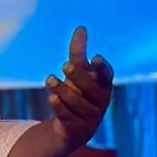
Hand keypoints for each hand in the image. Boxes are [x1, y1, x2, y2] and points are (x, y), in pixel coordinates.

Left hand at [44, 26, 112, 152]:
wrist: (71, 128)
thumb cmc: (77, 93)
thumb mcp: (77, 74)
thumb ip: (78, 53)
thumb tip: (81, 28)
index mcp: (103, 86)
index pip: (107, 76)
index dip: (103, 68)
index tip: (95, 57)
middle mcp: (100, 101)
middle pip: (91, 88)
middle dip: (78, 76)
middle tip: (65, 64)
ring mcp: (90, 117)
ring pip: (76, 102)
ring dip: (61, 89)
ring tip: (49, 80)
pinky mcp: (78, 129)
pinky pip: (68, 116)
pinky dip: (59, 106)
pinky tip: (52, 98)